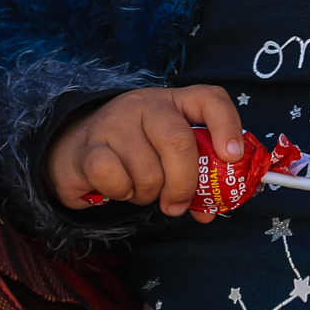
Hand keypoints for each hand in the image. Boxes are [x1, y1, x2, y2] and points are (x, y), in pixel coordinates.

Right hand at [43, 86, 243, 220]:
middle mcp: (146, 104)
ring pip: (148, 170)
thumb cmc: (134, 152)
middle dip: (184, 183)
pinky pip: (116, 178)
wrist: (77, 147)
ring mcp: (115, 121)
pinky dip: (121, 193)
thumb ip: (194, 178)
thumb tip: (209, 211)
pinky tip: (118, 188)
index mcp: (175, 102)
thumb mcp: (168, 155)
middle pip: (178, 142)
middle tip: (177, 204)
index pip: (210, 99)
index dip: (227, 126)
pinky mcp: (89, 146)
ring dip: (148, 193)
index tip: (232, 157)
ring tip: (139, 188)